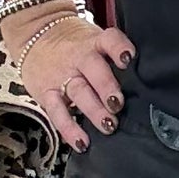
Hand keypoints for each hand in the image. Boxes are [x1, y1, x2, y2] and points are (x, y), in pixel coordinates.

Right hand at [3, 8, 134, 153]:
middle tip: (118, 103)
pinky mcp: (47, 94)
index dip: (119, 47)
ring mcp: (62, 76)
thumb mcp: (93, 40)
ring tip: (108, 125)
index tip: (129, 58)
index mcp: (94, 42)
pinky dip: (69, 129)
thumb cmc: (74, 43)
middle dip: (107, 87)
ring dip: (94, 110)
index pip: (109, 39)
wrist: (33, 35)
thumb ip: (113, 56)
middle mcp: (78, 57)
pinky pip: (57, 112)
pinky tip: (82, 142)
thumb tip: (145, 81)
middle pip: (93, 69)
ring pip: (78, 92)